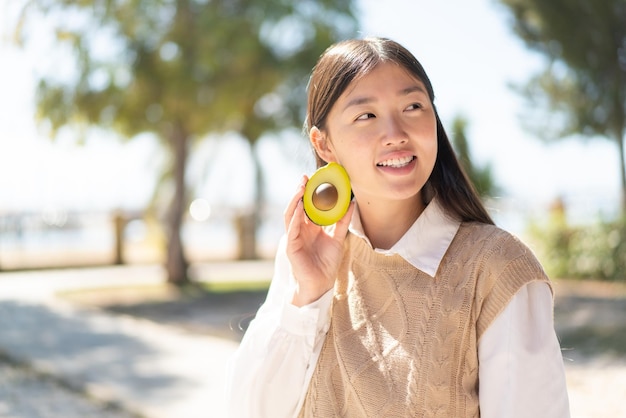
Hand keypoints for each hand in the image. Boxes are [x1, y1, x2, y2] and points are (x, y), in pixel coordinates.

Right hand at [283, 176, 354, 306]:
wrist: (321, 283)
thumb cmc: (327, 263)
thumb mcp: (338, 238)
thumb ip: (343, 221)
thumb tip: (352, 203)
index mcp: (310, 226)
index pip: (308, 205)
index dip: (310, 192)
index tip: (316, 178)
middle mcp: (300, 229)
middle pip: (298, 206)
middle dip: (300, 191)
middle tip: (305, 177)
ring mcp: (294, 236)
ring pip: (291, 214)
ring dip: (295, 200)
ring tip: (300, 187)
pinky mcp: (291, 246)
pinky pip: (292, 228)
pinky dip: (295, 216)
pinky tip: (300, 206)